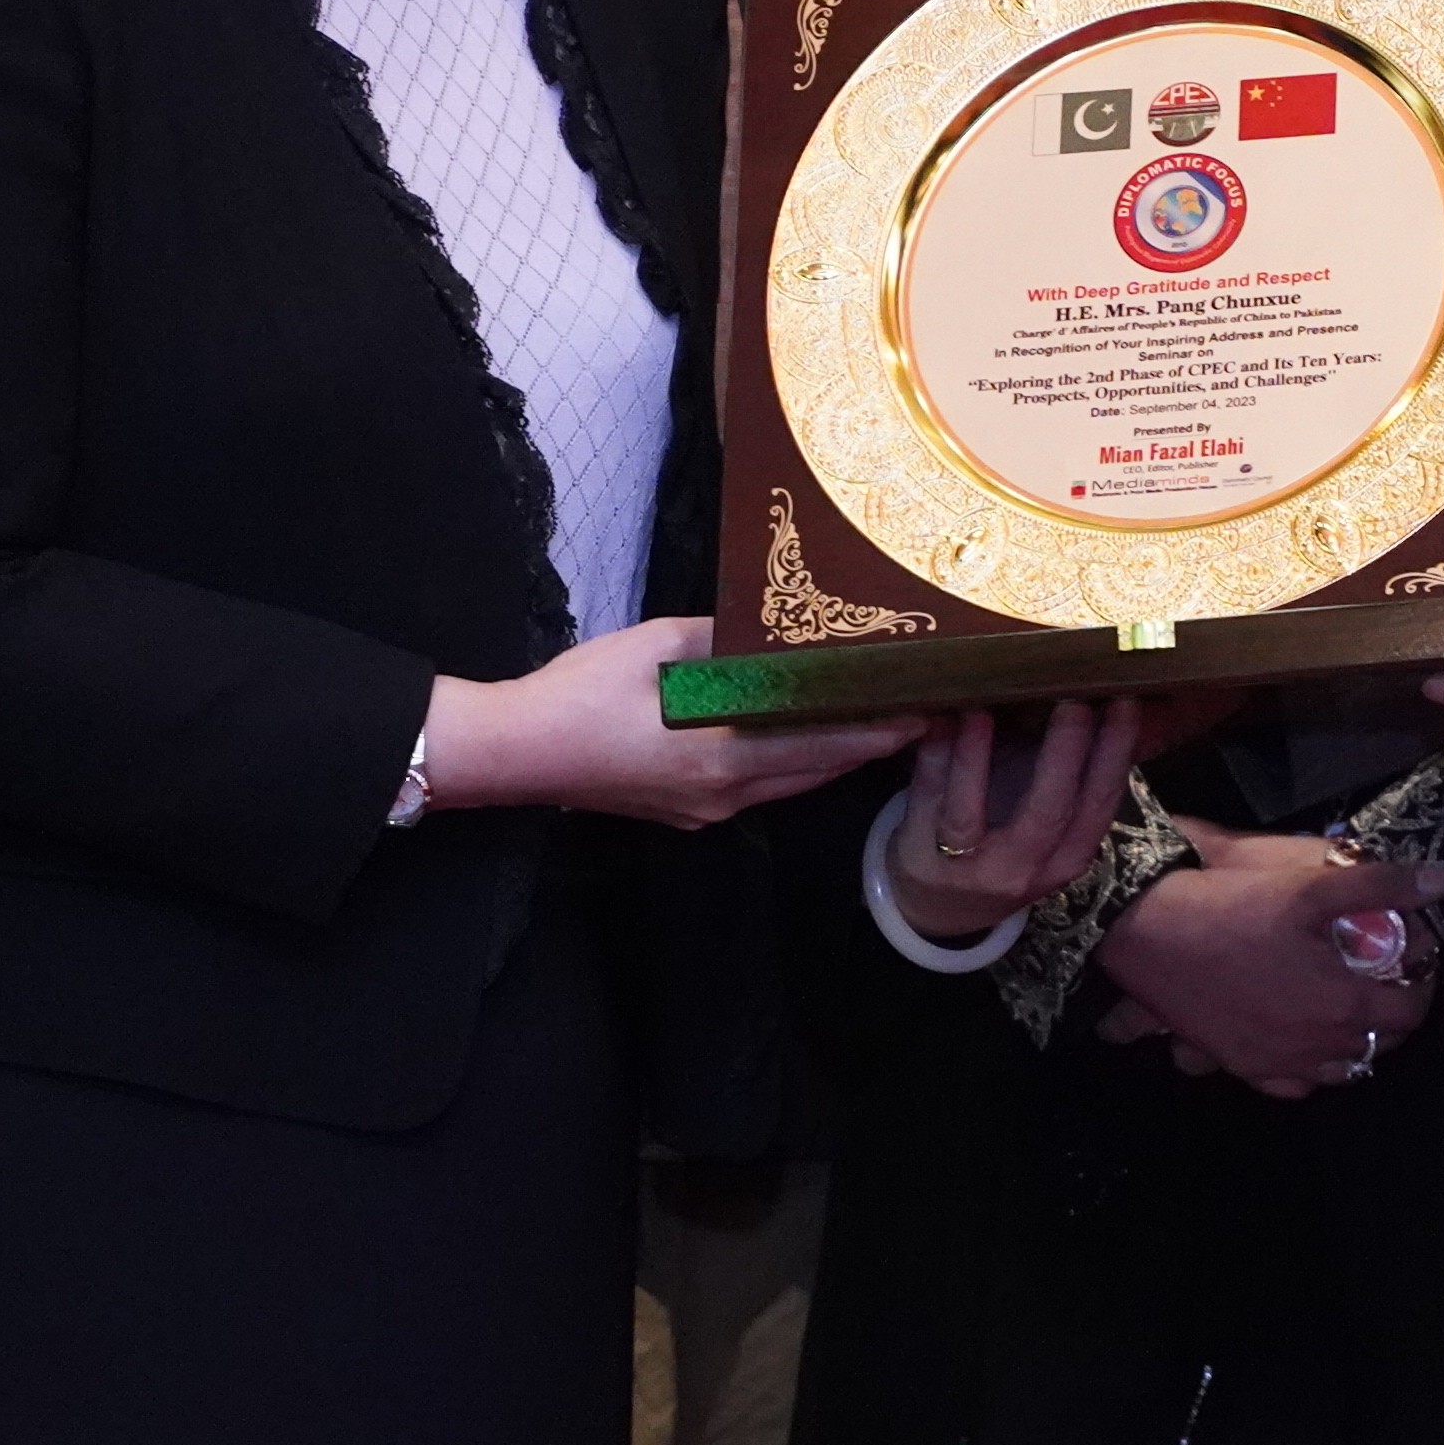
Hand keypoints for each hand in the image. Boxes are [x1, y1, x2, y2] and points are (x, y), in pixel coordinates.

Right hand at [417, 616, 915, 828]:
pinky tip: (804, 736)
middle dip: (872, 743)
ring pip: (791, 784)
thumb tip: (773, 631)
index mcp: (721, 753)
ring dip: (834, 755)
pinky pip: (758, 789)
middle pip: (819, 770)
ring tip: (878, 721)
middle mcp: (724, 794)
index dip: (882, 729)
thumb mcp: (656, 645)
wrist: (513, 754)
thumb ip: (724, 641)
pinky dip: (792, 763)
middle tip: (921, 712)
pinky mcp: (687, 813)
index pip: (826, 743)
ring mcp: (705, 811)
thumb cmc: (578, 693)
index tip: (930, 710)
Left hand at [875, 697, 1156, 946]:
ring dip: (974, 758)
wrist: (942, 909)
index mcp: (1066, 857)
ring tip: (983, 709)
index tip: (1126, 702)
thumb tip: (1134, 706)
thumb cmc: (1010, 846)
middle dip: (1063, 753)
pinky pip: (925, 804)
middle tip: (1073, 700)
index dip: (1114, 755)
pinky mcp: (920, 857)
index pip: (1098, 805)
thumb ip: (1082, 771)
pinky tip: (938, 721)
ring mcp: (966, 869)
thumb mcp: (1052, 823)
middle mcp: (1022, 869)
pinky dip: (933, 761)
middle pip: (1047, 812)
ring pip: (968, 813)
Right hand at [1094, 829, 1443, 1093]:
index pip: (1409, 1011)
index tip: (1417, 960)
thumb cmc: (1234, 905)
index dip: (1422, 984)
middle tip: (1386, 977)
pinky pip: (1289, 1084)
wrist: (1149, 931)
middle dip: (1392, 1013)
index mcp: (1342, 1003)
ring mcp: (1276, 1062)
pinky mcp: (1240, 1065)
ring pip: (1338, 1070)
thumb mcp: (1312, 884)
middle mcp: (1315, 1045)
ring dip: (1354, 1043)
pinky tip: (1304, 1041)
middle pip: (1380, 1044)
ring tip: (1350, 1008)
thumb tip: (1442, 882)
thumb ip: (1382, 885)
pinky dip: (1307, 1067)